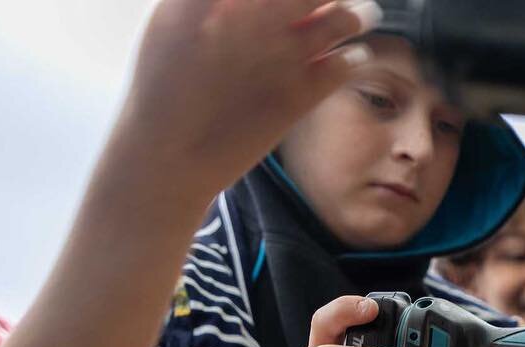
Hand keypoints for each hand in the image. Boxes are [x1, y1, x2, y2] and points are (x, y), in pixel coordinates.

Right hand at [126, 0, 379, 196]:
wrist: (168, 154)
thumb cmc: (162, 86)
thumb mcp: (172, 21)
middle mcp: (253, 18)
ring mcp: (279, 56)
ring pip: (340, 20)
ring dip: (353, 14)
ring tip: (362, 13)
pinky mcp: (298, 95)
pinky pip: (344, 66)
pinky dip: (354, 58)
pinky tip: (353, 56)